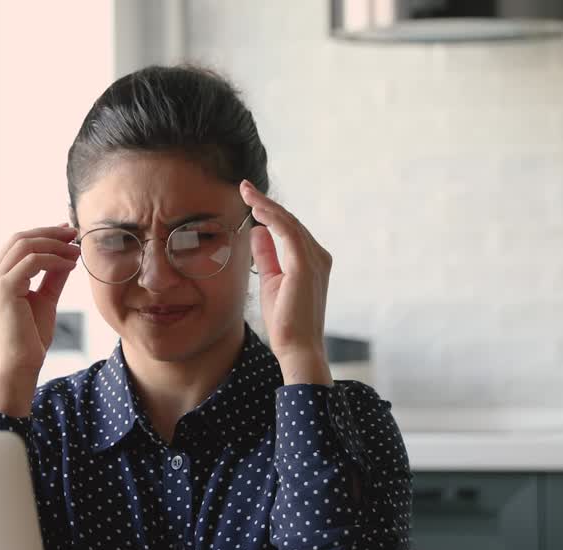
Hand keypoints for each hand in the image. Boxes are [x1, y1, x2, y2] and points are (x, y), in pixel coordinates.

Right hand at [0, 224, 79, 414]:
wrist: (19, 366)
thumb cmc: (29, 340)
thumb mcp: (45, 300)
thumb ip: (53, 277)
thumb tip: (67, 255)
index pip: (18, 244)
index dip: (44, 234)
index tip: (67, 233)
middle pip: (20, 238)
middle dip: (50, 232)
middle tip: (74, 233)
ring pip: (25, 245)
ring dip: (54, 244)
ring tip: (76, 248)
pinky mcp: (4, 288)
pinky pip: (32, 261)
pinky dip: (54, 259)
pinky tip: (70, 264)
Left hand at [240, 180, 332, 385]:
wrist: (297, 348)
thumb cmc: (286, 321)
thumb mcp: (271, 281)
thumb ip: (267, 256)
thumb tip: (256, 232)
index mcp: (311, 261)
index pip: (289, 230)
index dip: (269, 212)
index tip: (249, 199)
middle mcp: (318, 256)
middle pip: (289, 221)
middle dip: (266, 203)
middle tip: (245, 187)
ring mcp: (315, 259)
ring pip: (288, 222)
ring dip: (266, 205)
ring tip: (246, 192)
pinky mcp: (305, 265)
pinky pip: (287, 231)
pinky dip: (272, 217)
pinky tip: (256, 208)